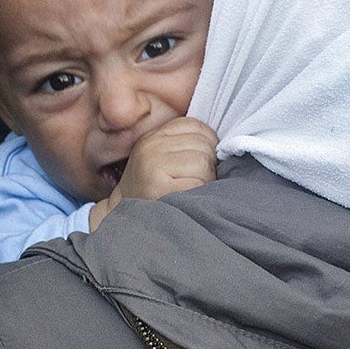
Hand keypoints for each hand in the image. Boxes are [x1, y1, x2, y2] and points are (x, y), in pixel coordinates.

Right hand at [91, 116, 218, 227]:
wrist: (126, 222)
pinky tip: (188, 200)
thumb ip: (184, 143)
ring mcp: (153, 166)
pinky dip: (201, 194)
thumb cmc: (152, 191)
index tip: (200, 162)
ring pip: (203, 163)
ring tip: (191, 190)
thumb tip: (223, 143)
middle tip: (195, 180)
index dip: (207, 143)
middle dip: (208, 164)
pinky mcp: (160, 188)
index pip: (195, 126)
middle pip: (203, 145)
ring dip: (206, 180)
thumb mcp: (160, 158)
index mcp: (153, 137)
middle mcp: (151, 147)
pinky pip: (199, 183)